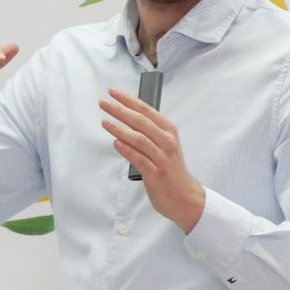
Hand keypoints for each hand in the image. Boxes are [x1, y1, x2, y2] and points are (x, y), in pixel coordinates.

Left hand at [100, 87, 204, 232]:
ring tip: (104, 122)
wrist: (185, 196)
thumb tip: (125, 119)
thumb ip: (148, 132)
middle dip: (120, 110)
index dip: (128, 100)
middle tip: (104, 103)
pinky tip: (115, 143)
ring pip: (138, 138)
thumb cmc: (171, 169)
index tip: (113, 92)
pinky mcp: (155, 173)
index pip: (146, 110)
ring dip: (119, 128)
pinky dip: (126, 150)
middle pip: (140, 121)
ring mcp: (162, 157)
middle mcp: (166, 141)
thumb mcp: (164, 145)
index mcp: (168, 130)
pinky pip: (138, 158)